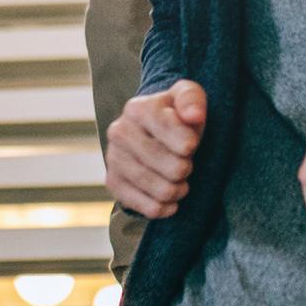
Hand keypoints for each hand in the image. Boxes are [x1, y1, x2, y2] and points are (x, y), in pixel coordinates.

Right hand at [106, 79, 205, 217]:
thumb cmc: (174, 117)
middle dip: (186, 169)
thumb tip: (193, 116)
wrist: (149, 134)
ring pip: (161, 190)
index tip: (190, 144)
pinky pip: (147, 207)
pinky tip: (170, 201)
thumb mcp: (187, 97)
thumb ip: (192, 100)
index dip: (191, 145)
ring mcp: (113, 158)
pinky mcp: (112, 182)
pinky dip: (164, 208)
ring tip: (181, 183)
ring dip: (178, 190)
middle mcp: (119, 132)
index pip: (178, 137)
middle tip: (185, 164)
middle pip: (172, 168)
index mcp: (138, 108)